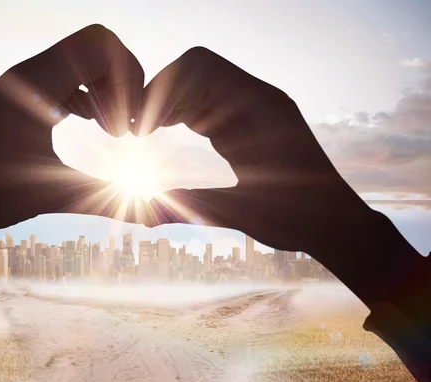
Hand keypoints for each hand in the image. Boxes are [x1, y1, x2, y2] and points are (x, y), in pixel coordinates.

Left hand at [0, 25, 148, 287]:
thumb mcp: (50, 194)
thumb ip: (108, 199)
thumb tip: (158, 221)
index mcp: (38, 82)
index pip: (101, 45)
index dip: (129, 80)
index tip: (128, 129)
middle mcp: (30, 73)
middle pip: (97, 47)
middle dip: (123, 84)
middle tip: (124, 131)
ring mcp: (23, 83)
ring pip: (81, 62)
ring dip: (105, 90)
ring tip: (114, 132)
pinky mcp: (19, 97)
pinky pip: (65, 78)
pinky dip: (87, 95)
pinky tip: (93, 125)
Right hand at [139, 47, 376, 258]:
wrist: (332, 222)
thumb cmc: (295, 219)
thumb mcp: (235, 212)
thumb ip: (185, 206)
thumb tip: (139, 210)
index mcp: (259, 108)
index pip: (199, 69)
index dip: (162, 90)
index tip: (142, 127)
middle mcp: (257, 98)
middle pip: (195, 70)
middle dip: (161, 94)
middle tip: (138, 129)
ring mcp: (253, 108)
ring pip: (199, 84)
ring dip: (170, 103)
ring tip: (146, 132)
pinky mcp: (248, 121)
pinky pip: (209, 102)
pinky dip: (183, 113)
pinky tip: (166, 132)